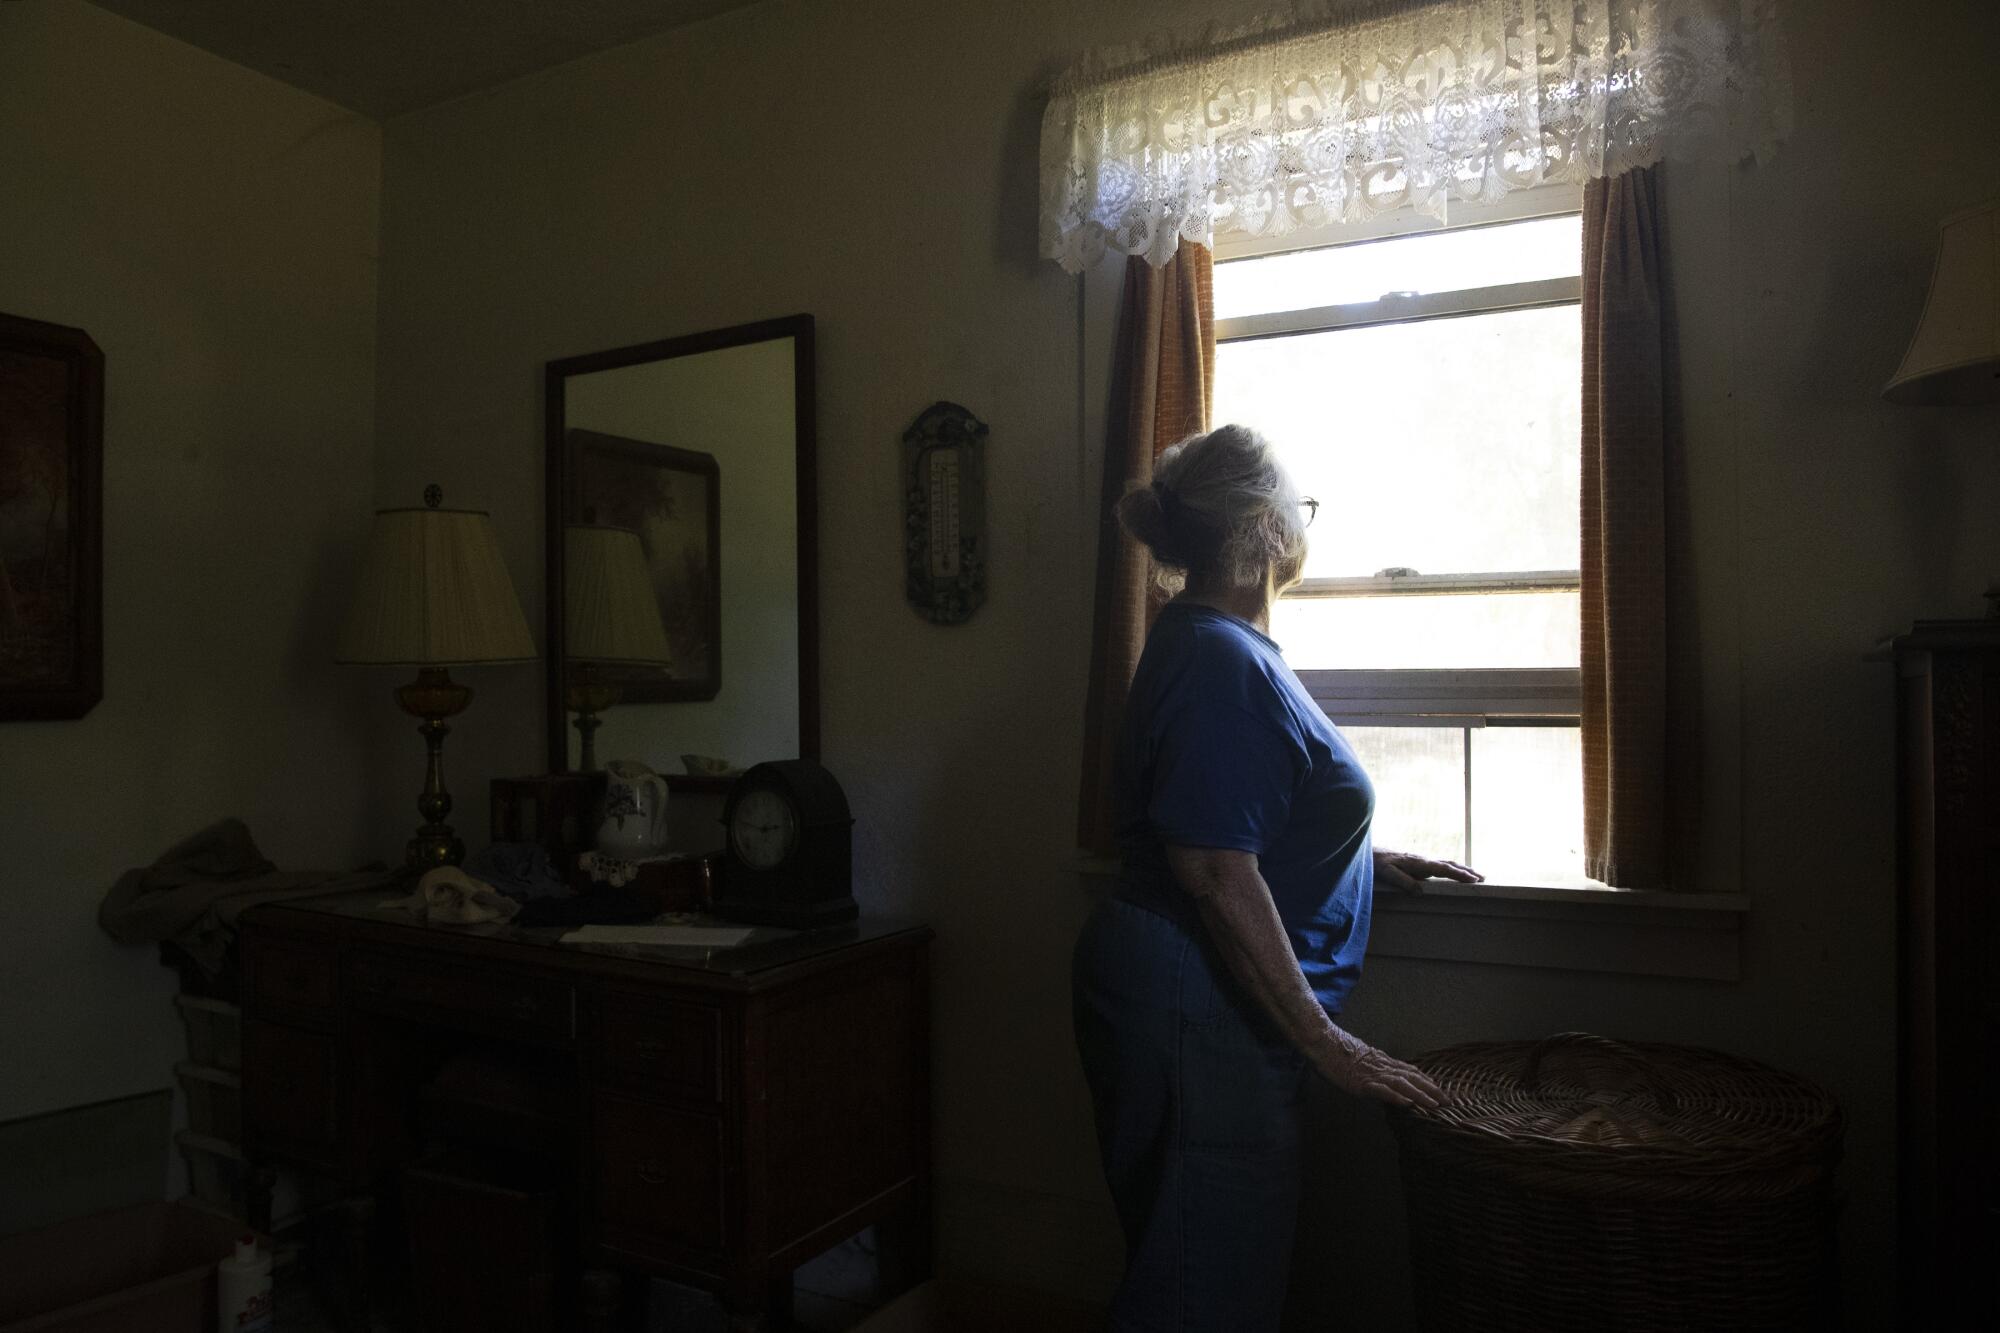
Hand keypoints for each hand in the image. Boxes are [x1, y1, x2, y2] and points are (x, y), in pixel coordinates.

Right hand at [1315, 1038, 1444, 1110]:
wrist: (1322, 1041)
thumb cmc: (1336, 1049)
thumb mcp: (1359, 1057)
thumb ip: (1372, 1066)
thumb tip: (1380, 1076)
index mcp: (1382, 1061)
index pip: (1410, 1071)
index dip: (1426, 1081)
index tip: (1440, 1090)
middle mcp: (1382, 1066)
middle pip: (1412, 1078)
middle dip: (1431, 1090)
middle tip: (1448, 1101)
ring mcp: (1372, 1074)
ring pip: (1402, 1084)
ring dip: (1420, 1095)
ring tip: (1434, 1105)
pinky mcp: (1361, 1082)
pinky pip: (1382, 1090)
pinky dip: (1397, 1097)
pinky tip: (1408, 1104)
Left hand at [1374, 848, 1482, 893]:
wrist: (1372, 852)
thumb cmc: (1379, 863)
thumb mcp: (1388, 874)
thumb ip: (1404, 882)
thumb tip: (1420, 892)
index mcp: (1419, 863)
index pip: (1444, 868)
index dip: (1459, 874)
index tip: (1473, 879)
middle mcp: (1424, 860)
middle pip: (1450, 864)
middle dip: (1467, 871)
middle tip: (1483, 878)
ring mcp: (1423, 860)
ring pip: (1447, 863)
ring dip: (1462, 869)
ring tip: (1477, 875)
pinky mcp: (1420, 863)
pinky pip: (1441, 865)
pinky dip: (1453, 868)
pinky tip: (1457, 872)